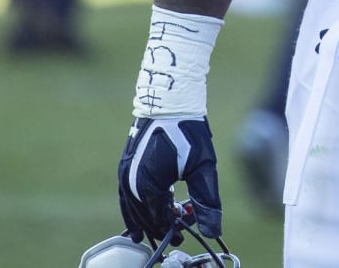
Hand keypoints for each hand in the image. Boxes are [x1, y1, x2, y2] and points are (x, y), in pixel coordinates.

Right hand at [117, 116, 222, 245]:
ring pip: (132, 207)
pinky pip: (126, 194)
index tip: (182, 237)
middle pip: (143, 216)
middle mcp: (132, 182)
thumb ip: (206, 201)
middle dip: (158, 228)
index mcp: (149, 186)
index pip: (158, 219)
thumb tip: (213, 230)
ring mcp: (125, 172)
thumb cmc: (188, 131)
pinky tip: (143, 209)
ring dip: (144, 220)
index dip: (170, 230)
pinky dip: (134, 206)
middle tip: (173, 236)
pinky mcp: (125, 164)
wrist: (170, 101)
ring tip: (152, 231)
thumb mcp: (203, 168)